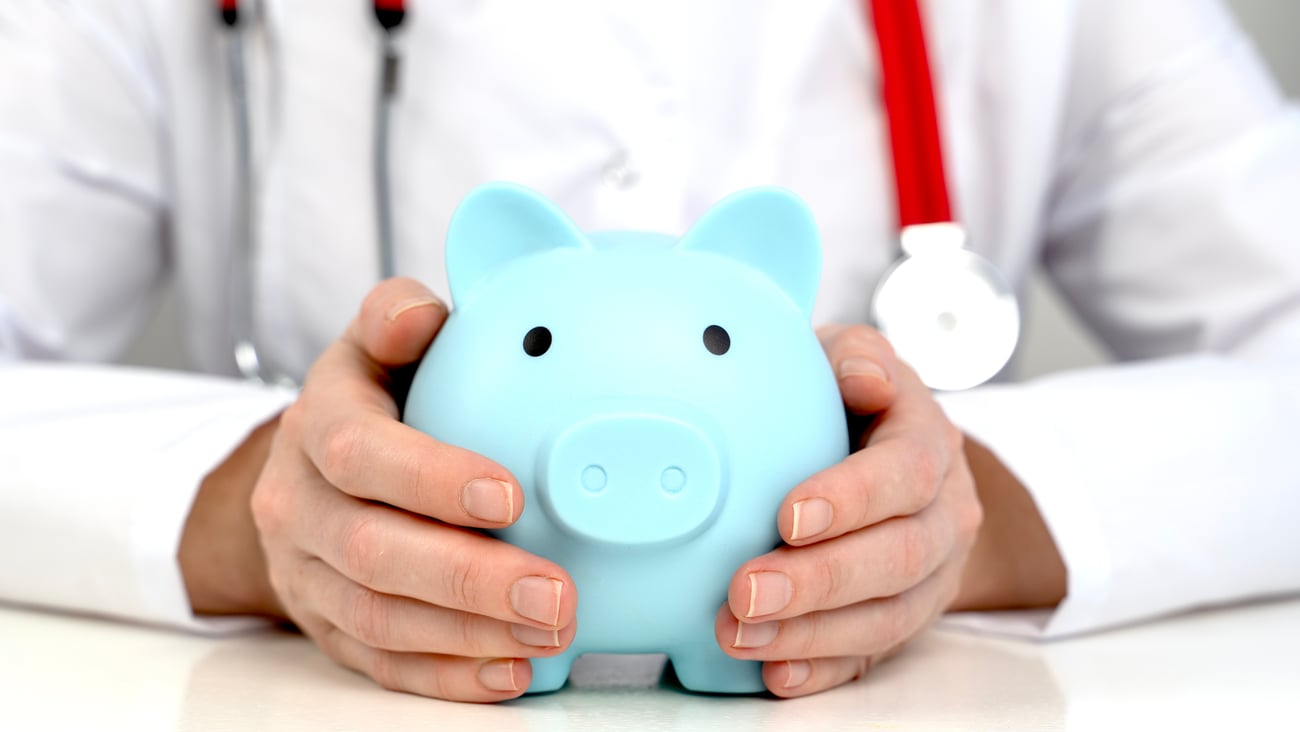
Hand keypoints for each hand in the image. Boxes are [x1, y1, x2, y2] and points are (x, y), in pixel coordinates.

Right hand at [183, 278, 576, 701]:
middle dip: (467, 579)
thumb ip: (396, 318)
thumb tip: (418, 315)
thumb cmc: (371, 400)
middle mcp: (297, 505)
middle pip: (371, 551)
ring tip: (550, 633)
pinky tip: (510, 673)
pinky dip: (447, 675)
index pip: (358, 454)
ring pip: (379, 619)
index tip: (509, 498)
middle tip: (554, 594)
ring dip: (470, 634)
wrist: (307, 474)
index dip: (430, 479)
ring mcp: (306, 574)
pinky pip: (381, 663)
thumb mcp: (373, 346)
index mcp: (315, 426)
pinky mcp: (326, 628)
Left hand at [715, 324, 982, 696]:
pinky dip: (825, 669)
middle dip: (820, 581)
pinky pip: (874, 655)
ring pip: (888, 616)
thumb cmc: (853, 401)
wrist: (896, 455)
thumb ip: (854, 357)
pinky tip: (775, 675)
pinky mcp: (906, 615)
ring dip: (811, 634)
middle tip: (746, 592)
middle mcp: (945, 514)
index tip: (787, 517)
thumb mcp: (854, 359)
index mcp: (931, 444)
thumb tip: (861, 377)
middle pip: (898, 557)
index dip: (851, 498)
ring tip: (740, 635)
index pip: (906, 474)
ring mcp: (933, 574)